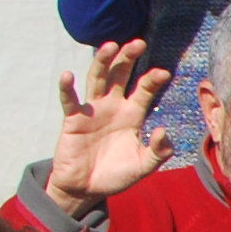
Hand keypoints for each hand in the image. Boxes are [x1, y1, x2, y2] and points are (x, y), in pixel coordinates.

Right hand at [48, 38, 175, 206]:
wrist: (87, 188)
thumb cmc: (117, 174)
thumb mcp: (143, 166)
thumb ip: (158, 152)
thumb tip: (164, 131)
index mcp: (133, 114)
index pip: (144, 90)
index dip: (152, 80)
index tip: (163, 73)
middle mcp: (113, 106)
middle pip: (120, 75)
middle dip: (128, 58)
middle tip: (138, 42)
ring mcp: (92, 110)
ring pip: (97, 79)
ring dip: (102, 62)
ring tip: (110, 46)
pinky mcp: (73, 119)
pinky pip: (69, 100)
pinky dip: (67, 87)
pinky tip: (66, 74)